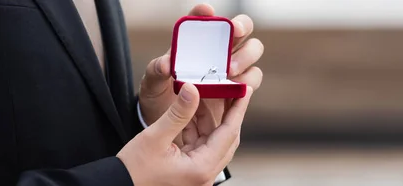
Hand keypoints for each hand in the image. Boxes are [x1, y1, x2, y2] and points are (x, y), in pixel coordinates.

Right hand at [119, 84, 252, 185]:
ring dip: (208, 120)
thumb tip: (194, 90)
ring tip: (204, 95)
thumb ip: (178, 113)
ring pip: (212, 142)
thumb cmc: (133, 170)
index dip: (237, 110)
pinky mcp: (188, 173)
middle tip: (230, 90)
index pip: (228, 134)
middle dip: (226, 113)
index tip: (244, 91)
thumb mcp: (155, 137)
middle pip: (225, 139)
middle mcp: (204, 175)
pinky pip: (200, 147)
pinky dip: (197, 129)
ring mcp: (197, 175)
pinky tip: (191, 112)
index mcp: (201, 169)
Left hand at [138, 3, 263, 146]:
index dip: (204, 13)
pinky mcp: (237, 90)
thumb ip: (156, 72)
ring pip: (252, 53)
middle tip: (233, 35)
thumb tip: (166, 64)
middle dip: (241, 27)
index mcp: (193, 43)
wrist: (167, 126)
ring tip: (230, 72)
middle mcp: (216, 51)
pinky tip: (235, 89)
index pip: (202, 19)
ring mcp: (229, 70)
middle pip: (240, 28)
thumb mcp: (151, 85)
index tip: (206, 11)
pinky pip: (251, 81)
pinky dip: (247, 83)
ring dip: (245, 58)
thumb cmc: (158, 98)